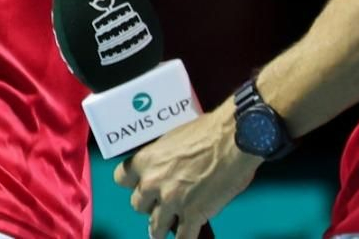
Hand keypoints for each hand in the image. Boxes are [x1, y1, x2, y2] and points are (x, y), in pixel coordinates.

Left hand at [113, 105, 260, 238]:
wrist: (237, 137)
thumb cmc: (212, 129)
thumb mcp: (178, 136)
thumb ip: (166, 156)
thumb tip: (169, 166)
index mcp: (147, 159)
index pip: (121, 178)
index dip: (132, 183)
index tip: (142, 184)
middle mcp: (154, 182)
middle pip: (137, 205)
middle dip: (150, 205)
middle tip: (161, 203)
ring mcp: (172, 201)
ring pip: (155, 228)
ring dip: (162, 227)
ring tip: (169, 227)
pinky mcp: (193, 215)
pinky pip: (183, 238)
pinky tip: (189, 236)